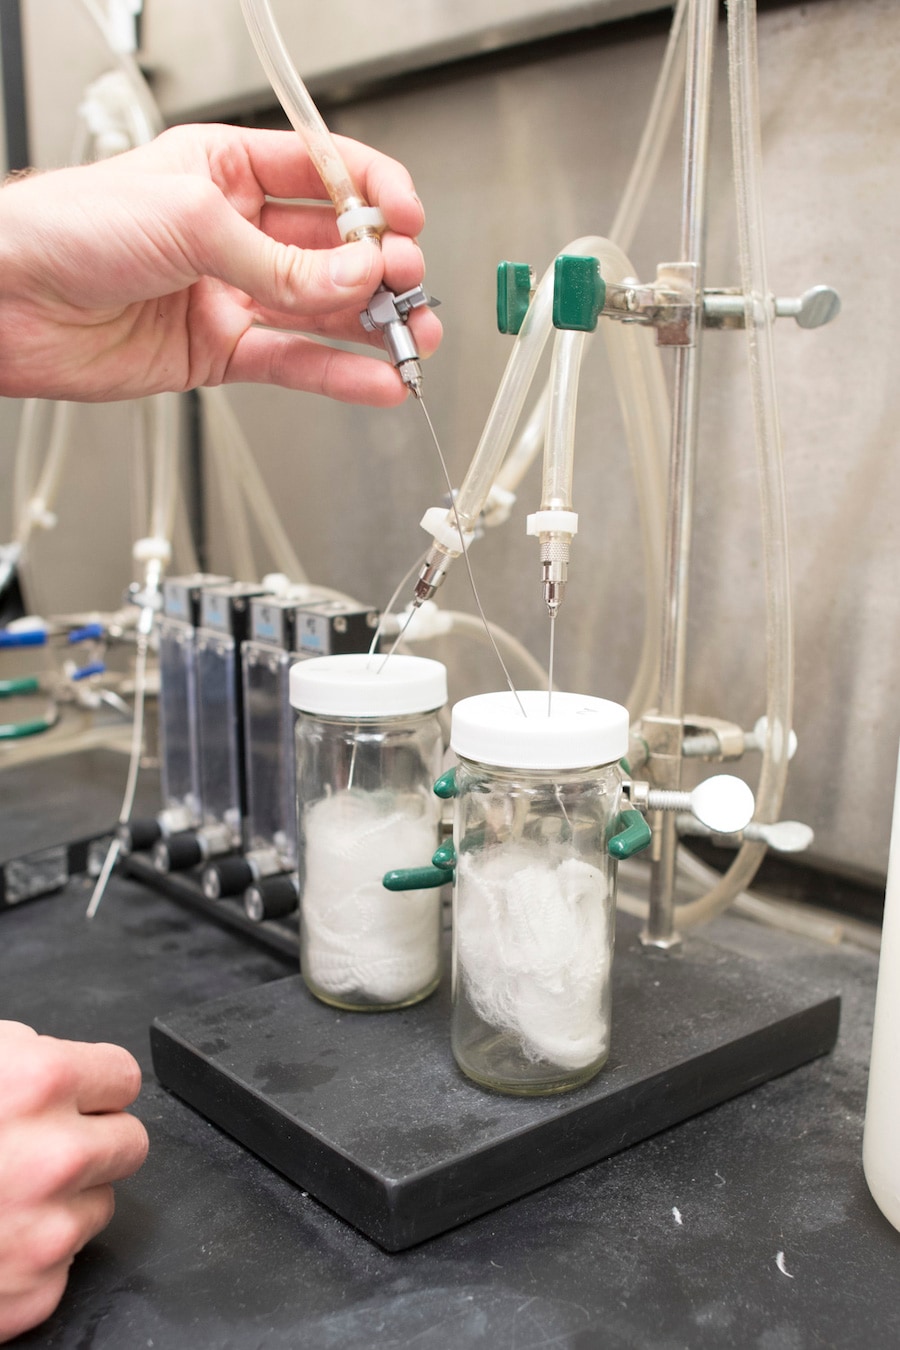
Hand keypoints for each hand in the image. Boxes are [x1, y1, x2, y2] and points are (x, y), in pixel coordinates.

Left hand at [0, 124, 440, 405]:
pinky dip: (337, 375)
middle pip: (333, 248)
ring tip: (412, 341)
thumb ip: (282, 261)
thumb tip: (355, 278)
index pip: (324, 173)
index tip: (408, 222)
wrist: (8, 301)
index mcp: (226, 171)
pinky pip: (292, 361)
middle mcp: (234, 231)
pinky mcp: (218, 351)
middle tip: (410, 289)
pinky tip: (374, 380)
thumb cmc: (68, 229)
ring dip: (371, 327)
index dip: (374, 195)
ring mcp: (230, 294)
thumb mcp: (190, 221)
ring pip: (321, 311)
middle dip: (381, 268)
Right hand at [0, 1021, 148, 1342]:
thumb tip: (65, 1070)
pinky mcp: (33, 1292)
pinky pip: (63, 1264)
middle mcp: (55, 1158)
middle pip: (129, 1142)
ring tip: (1, 1195)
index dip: (94, 1088)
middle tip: (39, 1147)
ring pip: (99, 1205)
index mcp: (40, 1084)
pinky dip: (34, 1256)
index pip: (124, 1078)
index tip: (76, 1099)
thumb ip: (26, 1060)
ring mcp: (47, 1231)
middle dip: (90, 1142)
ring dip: (63, 1200)